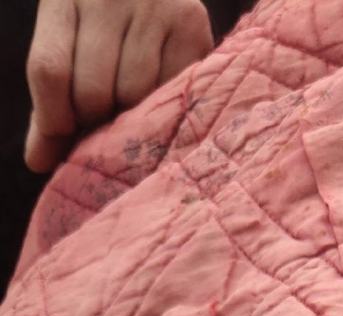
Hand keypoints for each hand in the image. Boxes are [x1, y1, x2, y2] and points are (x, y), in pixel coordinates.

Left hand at [25, 0, 213, 172]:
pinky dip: (165, 106)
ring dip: (132, 116)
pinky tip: (162, 96)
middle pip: (93, 91)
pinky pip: (171, 90)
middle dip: (96, 119)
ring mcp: (152, 6)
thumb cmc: (103, 30)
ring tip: (134, 106)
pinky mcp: (190, 21)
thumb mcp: (69, 50)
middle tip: (106, 116)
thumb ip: (52, 104)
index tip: (63, 134)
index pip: (50, 70)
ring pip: (134, 95)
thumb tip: (39, 160)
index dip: (54, 118)